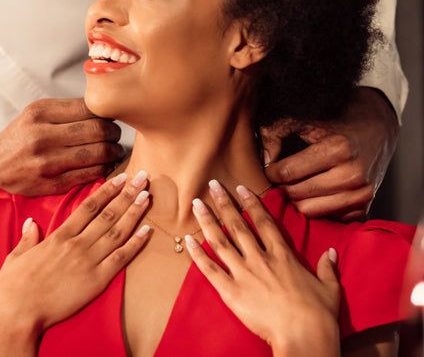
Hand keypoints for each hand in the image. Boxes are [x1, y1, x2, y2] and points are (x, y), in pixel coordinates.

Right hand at [0, 98, 123, 209]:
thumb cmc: (16, 142)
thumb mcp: (32, 117)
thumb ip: (63, 111)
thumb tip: (103, 106)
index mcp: (38, 112)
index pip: (88, 107)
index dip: (106, 112)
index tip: (109, 117)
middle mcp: (41, 135)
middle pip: (97, 129)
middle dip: (113, 132)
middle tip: (115, 135)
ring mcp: (45, 161)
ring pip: (98, 152)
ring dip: (113, 151)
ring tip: (114, 150)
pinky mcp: (50, 183)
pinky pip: (89, 174)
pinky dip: (102, 168)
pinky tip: (102, 165)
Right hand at [0, 172, 150, 346]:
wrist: (17, 311)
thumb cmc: (13, 286)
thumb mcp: (17, 256)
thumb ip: (28, 238)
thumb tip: (31, 223)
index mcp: (58, 237)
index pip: (88, 207)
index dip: (106, 191)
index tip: (120, 178)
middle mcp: (76, 245)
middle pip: (107, 214)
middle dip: (126, 195)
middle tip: (142, 178)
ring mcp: (88, 262)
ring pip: (117, 232)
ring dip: (134, 213)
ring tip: (147, 196)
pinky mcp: (96, 281)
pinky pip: (120, 259)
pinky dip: (135, 244)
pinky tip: (147, 231)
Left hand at [186, 181, 339, 355]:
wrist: (304, 335)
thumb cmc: (318, 314)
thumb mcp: (329, 287)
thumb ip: (328, 267)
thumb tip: (333, 252)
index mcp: (283, 256)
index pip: (263, 222)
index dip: (251, 203)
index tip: (241, 189)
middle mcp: (260, 259)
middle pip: (237, 225)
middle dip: (223, 203)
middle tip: (211, 185)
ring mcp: (243, 273)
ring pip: (220, 241)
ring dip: (207, 221)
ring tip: (195, 204)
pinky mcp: (230, 291)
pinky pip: (209, 268)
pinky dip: (197, 254)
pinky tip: (188, 240)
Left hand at [260, 87, 397, 219]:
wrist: (377, 129)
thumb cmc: (338, 122)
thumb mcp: (306, 119)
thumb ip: (276, 133)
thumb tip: (263, 159)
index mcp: (337, 150)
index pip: (289, 173)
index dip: (271, 173)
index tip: (269, 169)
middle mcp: (352, 174)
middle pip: (298, 195)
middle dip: (283, 188)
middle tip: (279, 180)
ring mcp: (362, 193)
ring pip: (311, 211)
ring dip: (298, 201)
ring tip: (294, 187)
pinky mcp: (365, 206)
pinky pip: (329, 218)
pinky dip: (317, 209)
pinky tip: (313, 195)